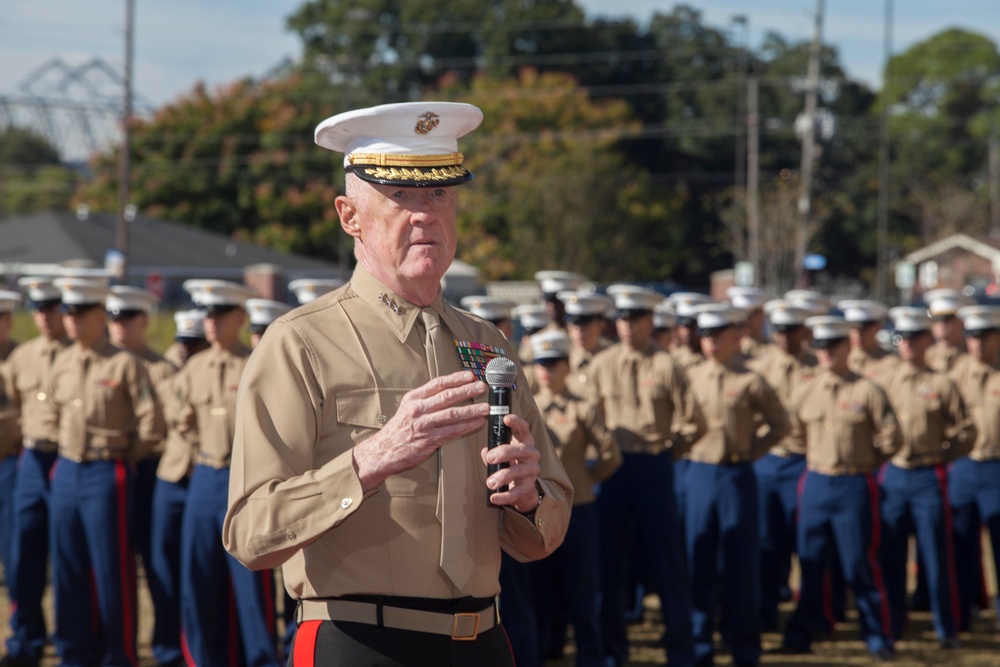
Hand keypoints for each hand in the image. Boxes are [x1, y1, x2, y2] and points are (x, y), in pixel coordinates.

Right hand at [353, 371, 487, 491]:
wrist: (383, 451)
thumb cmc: (397, 430)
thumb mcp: (407, 409)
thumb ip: (425, 400)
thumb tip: (447, 391)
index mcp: (413, 398)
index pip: (438, 384)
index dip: (456, 378)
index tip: (470, 375)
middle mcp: (418, 409)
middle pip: (447, 396)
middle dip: (467, 390)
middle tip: (482, 387)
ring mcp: (424, 425)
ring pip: (452, 414)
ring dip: (471, 409)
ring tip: (485, 407)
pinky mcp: (429, 440)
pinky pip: (452, 431)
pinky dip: (467, 426)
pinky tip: (477, 423)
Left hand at [481, 414, 541, 511]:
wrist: (524, 489)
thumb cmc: (511, 465)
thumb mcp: (502, 455)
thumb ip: (492, 452)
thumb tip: (485, 451)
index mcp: (524, 442)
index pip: (523, 428)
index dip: (516, 422)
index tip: (505, 419)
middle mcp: (531, 454)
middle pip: (521, 450)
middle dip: (505, 452)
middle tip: (490, 457)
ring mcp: (532, 471)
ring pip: (519, 471)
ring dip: (503, 476)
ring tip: (490, 482)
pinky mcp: (529, 487)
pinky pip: (517, 492)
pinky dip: (504, 496)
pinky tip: (493, 497)